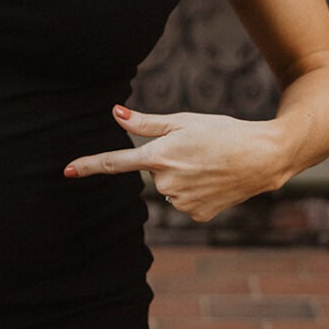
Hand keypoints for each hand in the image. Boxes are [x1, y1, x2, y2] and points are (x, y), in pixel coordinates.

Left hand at [63, 104, 286, 222]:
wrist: (263, 157)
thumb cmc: (222, 132)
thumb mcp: (183, 121)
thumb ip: (145, 123)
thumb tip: (115, 113)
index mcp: (158, 157)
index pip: (115, 162)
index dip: (88, 166)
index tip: (66, 170)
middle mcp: (166, 184)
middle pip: (153, 172)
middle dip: (167, 162)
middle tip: (196, 150)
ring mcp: (181, 202)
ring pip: (169, 188)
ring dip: (182, 177)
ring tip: (208, 164)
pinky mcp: (196, 215)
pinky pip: (185, 201)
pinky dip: (196, 191)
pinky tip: (214, 181)